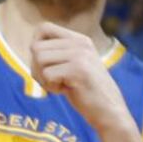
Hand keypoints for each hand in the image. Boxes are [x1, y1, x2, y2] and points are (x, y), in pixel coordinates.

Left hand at [29, 23, 139, 139]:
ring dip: (43, 78)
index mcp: (79, 39)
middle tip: (53, 80)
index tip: (44, 63)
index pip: (43, 27)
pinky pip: (47, 74)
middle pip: (36, 46)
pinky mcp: (78, 69)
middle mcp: (80, 43)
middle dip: (37, 67)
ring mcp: (80, 55)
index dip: (36, 44)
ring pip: (39, 59)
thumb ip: (57, 52)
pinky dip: (51, 87)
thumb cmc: (86, 91)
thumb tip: (32, 45)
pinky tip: (66, 90)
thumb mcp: (73, 64)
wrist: (110, 113)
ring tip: (60, 85)